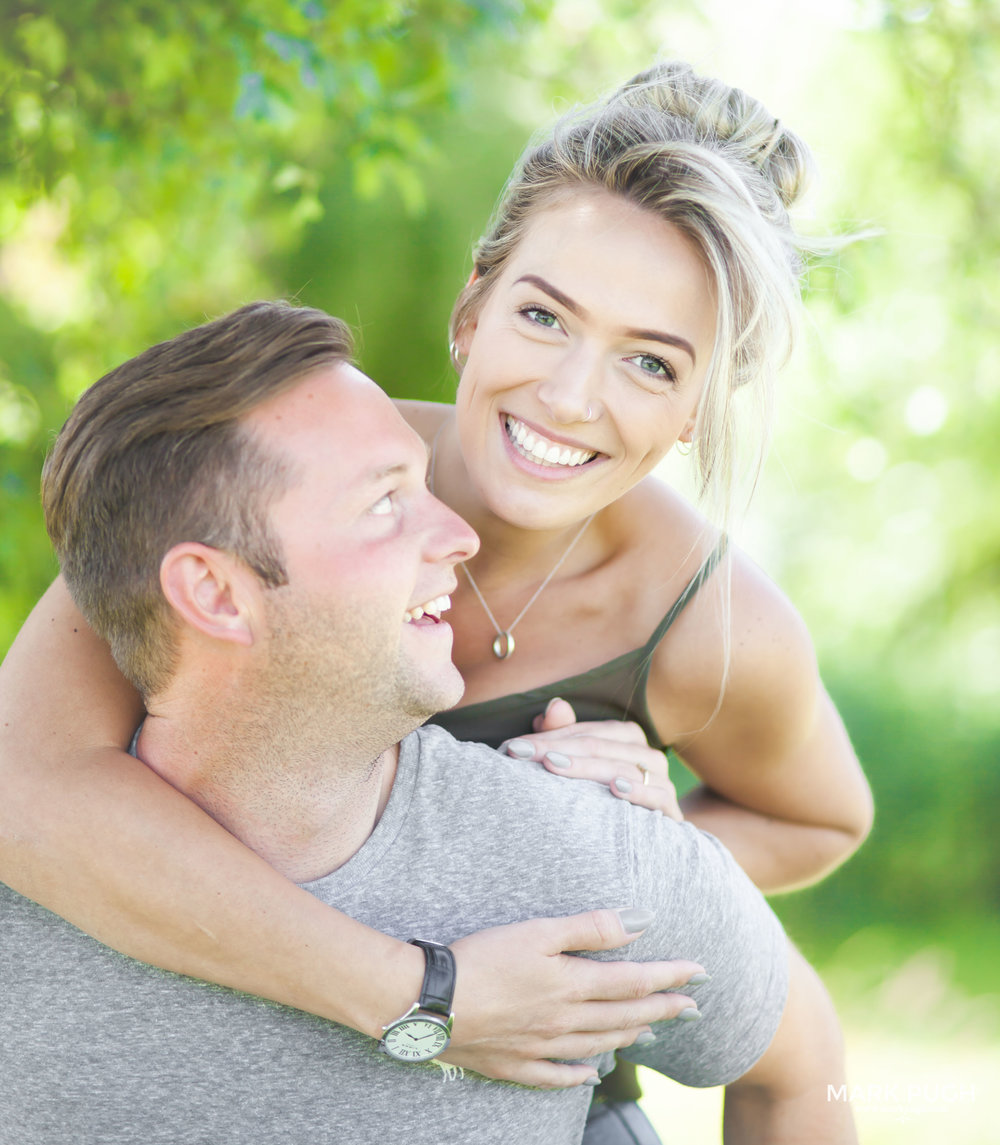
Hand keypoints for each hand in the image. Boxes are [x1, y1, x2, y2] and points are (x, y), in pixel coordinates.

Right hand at [443, 908, 704, 1087]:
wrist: (429, 1001)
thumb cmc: (482, 957)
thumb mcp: (537, 931)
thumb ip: (590, 927)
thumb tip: (640, 921)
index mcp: (571, 985)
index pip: (633, 981)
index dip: (669, 976)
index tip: (700, 972)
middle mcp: (564, 1022)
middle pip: (623, 1016)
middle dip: (662, 1010)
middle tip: (693, 1008)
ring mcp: (539, 1048)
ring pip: (596, 1045)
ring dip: (629, 1037)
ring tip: (652, 1032)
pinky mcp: (512, 1064)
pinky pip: (556, 1076)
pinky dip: (579, 1075)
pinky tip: (591, 1073)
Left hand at [501, 698, 682, 820]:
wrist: (642, 849)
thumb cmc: (600, 803)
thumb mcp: (576, 769)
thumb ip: (563, 735)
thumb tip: (555, 705)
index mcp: (627, 738)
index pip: (583, 732)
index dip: (547, 737)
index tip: (512, 748)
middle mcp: (647, 755)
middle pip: (599, 746)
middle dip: (557, 749)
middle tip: (521, 755)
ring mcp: (661, 781)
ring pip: (622, 767)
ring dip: (586, 767)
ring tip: (553, 765)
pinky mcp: (670, 810)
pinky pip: (656, 795)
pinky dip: (636, 791)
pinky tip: (613, 789)